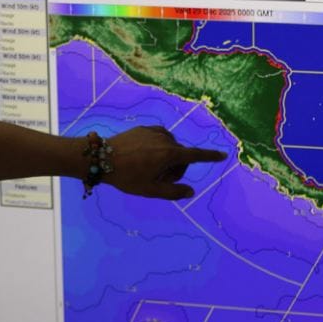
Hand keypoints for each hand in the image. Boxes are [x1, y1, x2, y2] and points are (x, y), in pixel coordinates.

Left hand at [103, 126, 227, 199]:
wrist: (100, 157)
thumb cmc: (126, 177)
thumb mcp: (150, 190)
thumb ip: (173, 192)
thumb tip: (190, 191)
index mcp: (170, 154)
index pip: (196, 156)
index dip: (210, 157)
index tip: (222, 155)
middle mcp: (166, 139)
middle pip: (180, 156)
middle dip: (174, 169)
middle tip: (156, 180)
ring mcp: (154, 131)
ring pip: (170, 147)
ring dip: (165, 158)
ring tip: (147, 169)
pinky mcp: (144, 128)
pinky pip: (159, 139)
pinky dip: (157, 149)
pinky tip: (142, 157)